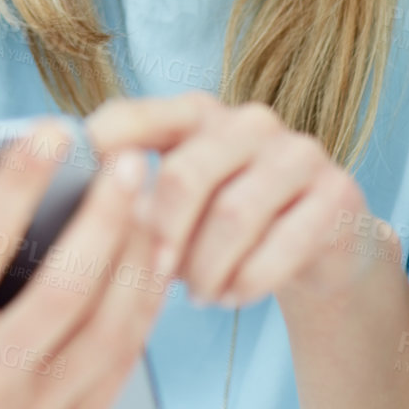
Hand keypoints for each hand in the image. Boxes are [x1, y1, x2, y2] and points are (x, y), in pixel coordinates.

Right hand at [0, 118, 170, 408]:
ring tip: (151, 201)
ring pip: (107, 326)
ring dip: (138, 258)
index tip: (51, 131)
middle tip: (129, 161)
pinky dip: (144, 309)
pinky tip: (154, 262)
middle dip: (105, 216)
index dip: (20, 178)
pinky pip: (121, 364)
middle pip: (65, 284)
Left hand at [84, 90, 400, 312]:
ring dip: (207, 267)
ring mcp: (298, 153)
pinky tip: (232, 295)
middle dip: (162, 235)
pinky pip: (283, 245)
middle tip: (152, 275)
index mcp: (197, 113)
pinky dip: (248, 280)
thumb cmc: (228, 222)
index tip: (77, 198)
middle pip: (186, 173)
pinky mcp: (336, 194)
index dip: (101, 154)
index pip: (136, 117)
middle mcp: (248, 121)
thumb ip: (136, 194)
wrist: (322, 245)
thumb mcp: (183, 202)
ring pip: (234, 215)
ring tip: (198, 293)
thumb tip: (71, 216)